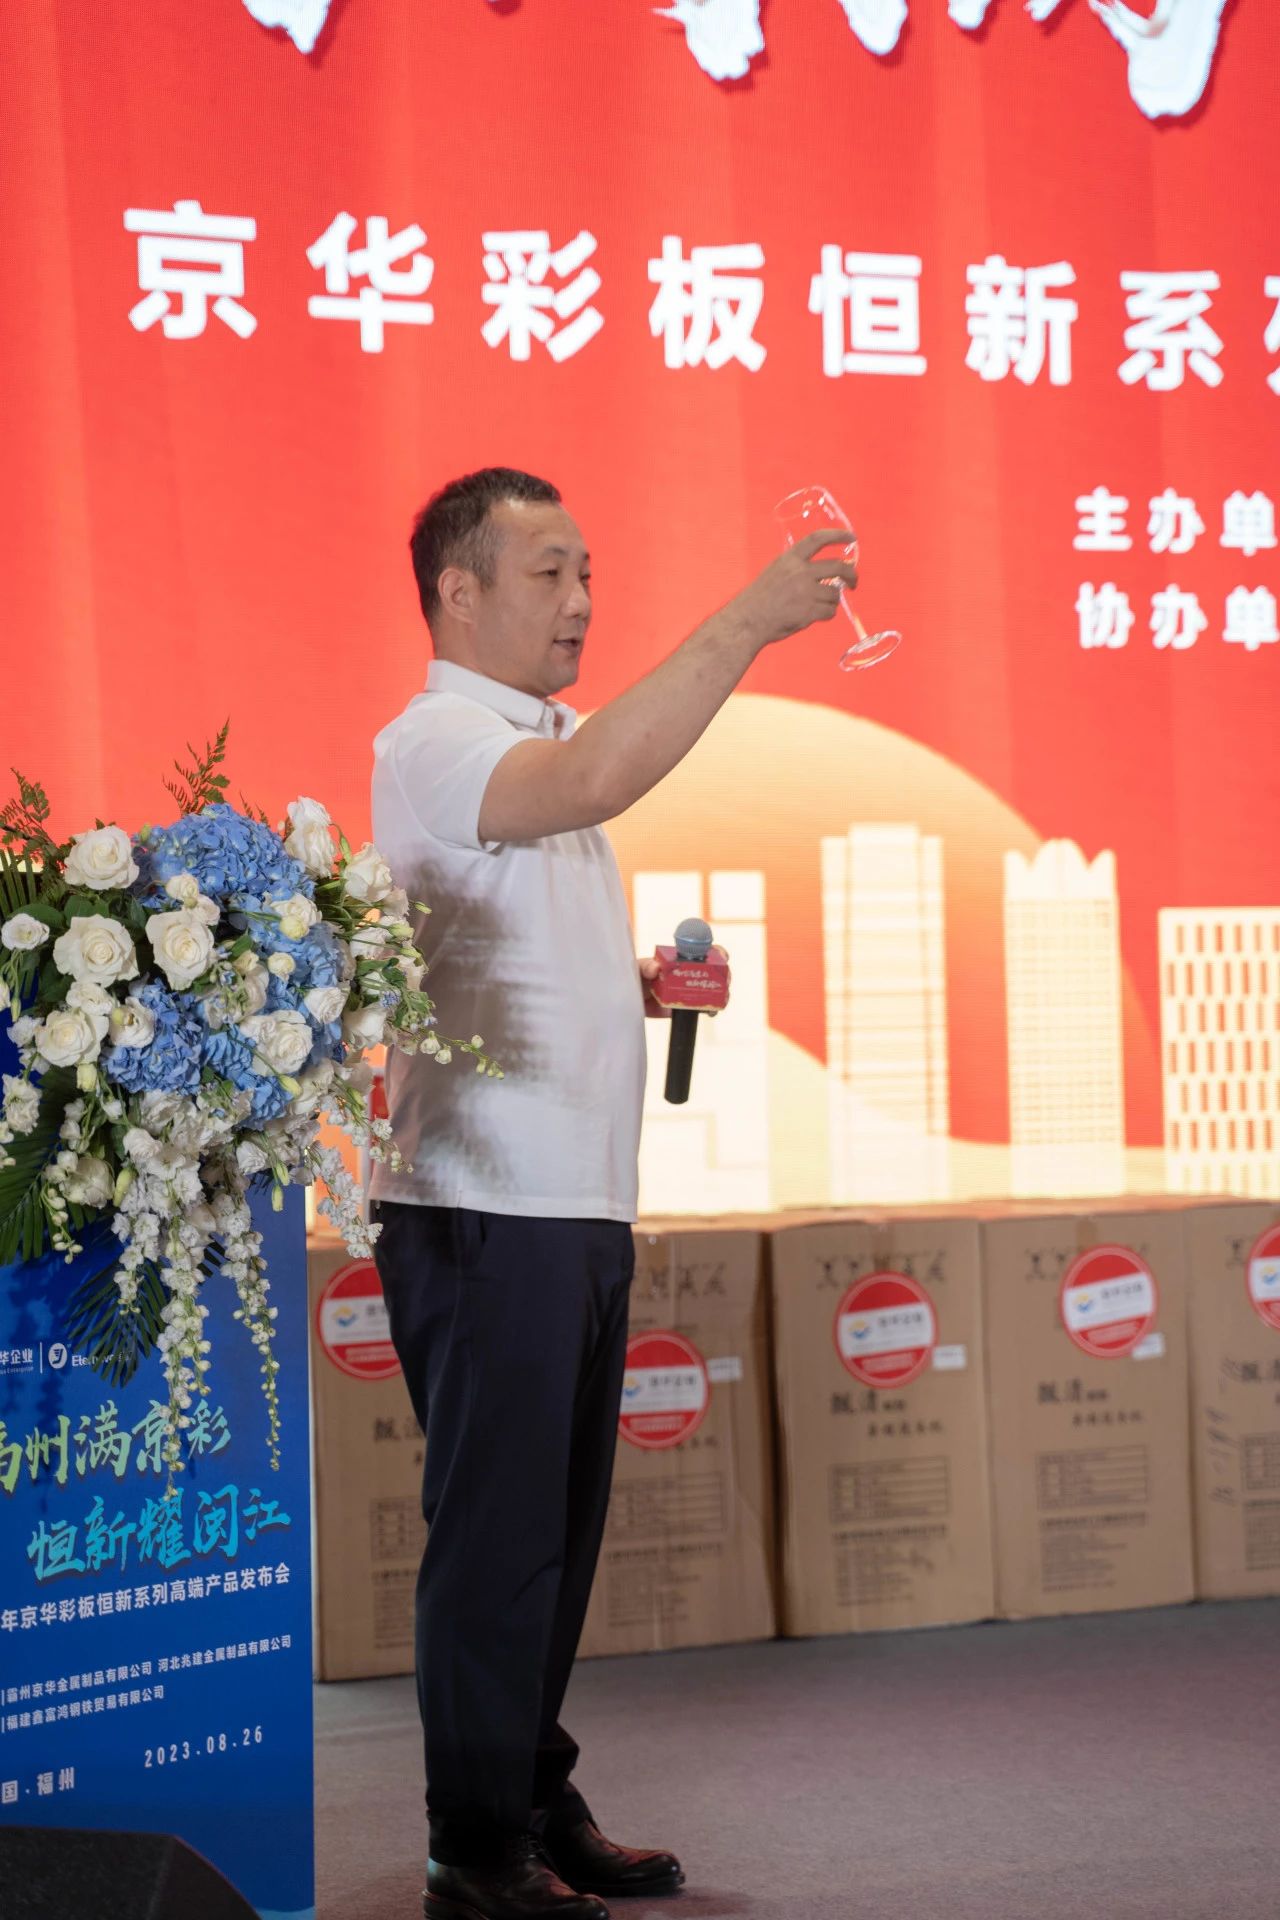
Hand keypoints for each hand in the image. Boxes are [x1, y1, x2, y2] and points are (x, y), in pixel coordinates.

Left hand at [641, 946, 731, 1015]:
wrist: (628, 1002)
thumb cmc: (633, 977)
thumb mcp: (637, 968)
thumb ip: (645, 966)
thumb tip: (655, 967)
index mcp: (679, 958)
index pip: (702, 950)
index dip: (715, 951)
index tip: (721, 955)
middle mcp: (688, 973)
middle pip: (713, 970)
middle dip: (723, 973)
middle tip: (724, 980)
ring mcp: (688, 991)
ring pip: (712, 989)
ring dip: (720, 992)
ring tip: (720, 997)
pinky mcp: (685, 1008)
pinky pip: (702, 1008)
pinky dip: (710, 1009)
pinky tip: (710, 1011)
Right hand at [728, 530, 858, 650]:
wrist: (747, 622)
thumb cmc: (758, 600)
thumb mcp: (775, 573)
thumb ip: (797, 569)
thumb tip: (823, 575)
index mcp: (790, 559)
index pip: (818, 539)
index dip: (837, 535)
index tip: (851, 537)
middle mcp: (800, 572)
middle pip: (838, 567)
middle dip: (851, 574)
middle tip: (853, 581)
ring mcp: (806, 592)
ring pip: (835, 594)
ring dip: (832, 600)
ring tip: (820, 606)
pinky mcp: (810, 611)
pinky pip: (830, 611)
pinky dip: (826, 614)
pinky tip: (814, 616)